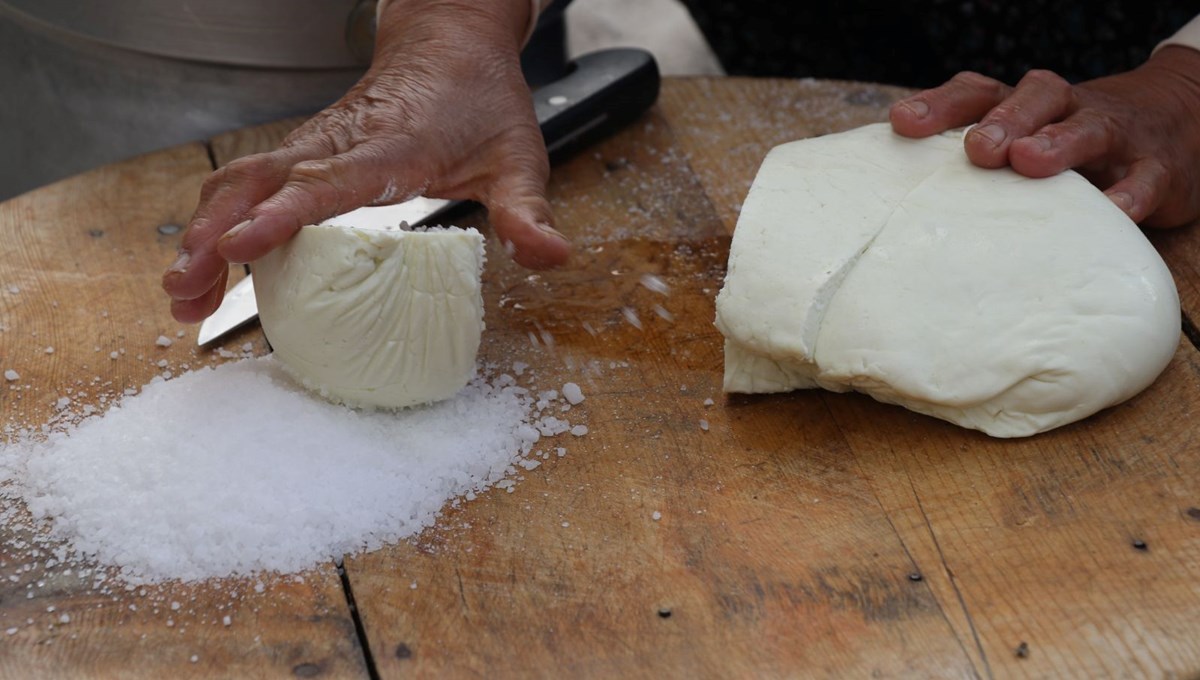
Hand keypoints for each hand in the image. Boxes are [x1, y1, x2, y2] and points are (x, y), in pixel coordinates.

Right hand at [163, 0, 567, 322]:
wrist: (451, 42)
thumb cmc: (481, 99)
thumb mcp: (520, 156)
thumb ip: (529, 211)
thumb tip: (551, 258)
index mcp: (392, 146)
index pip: (326, 180)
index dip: (281, 214)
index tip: (239, 246)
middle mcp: (339, 142)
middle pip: (258, 180)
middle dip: (214, 234)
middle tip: (186, 290)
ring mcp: (315, 144)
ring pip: (240, 179)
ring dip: (203, 231)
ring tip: (181, 292)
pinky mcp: (305, 151)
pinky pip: (247, 182)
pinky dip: (217, 219)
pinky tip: (206, 263)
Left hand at [889, 46, 1199, 227]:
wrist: (1175, 125)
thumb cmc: (1069, 147)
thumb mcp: (1026, 145)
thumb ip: (973, 169)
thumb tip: (896, 209)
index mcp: (1024, 106)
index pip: (977, 93)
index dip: (940, 105)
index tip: (901, 123)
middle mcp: (1066, 109)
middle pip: (1033, 98)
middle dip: (1004, 120)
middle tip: (977, 149)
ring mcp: (1116, 135)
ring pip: (1089, 127)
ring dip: (1059, 141)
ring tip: (1029, 161)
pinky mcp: (1158, 169)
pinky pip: (1144, 179)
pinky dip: (1129, 194)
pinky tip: (1112, 211)